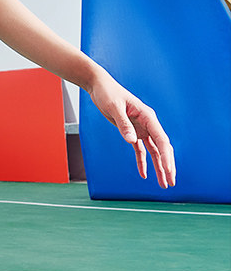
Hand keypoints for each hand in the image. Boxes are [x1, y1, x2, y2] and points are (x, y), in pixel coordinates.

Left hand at [88, 72, 175, 188]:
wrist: (100, 87)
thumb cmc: (108, 94)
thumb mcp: (114, 107)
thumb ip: (123, 124)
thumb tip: (131, 141)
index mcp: (148, 117)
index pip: (161, 140)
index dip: (166, 156)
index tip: (169, 170)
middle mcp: (148, 124)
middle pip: (161, 148)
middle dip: (166, 165)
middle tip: (170, 183)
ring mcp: (140, 128)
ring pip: (153, 151)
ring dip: (158, 167)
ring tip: (163, 184)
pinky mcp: (131, 132)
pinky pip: (140, 150)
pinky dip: (142, 162)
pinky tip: (144, 174)